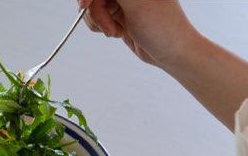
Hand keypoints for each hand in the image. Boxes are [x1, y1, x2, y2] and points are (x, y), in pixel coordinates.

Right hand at [78, 0, 199, 68]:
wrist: (171, 51)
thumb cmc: (162, 27)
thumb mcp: (137, 3)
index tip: (84, 6)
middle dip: (95, 12)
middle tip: (107, 28)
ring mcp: (124, 1)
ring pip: (94, 6)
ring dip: (99, 22)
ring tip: (115, 32)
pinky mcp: (120, 15)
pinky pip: (99, 17)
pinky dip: (102, 27)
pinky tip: (116, 33)